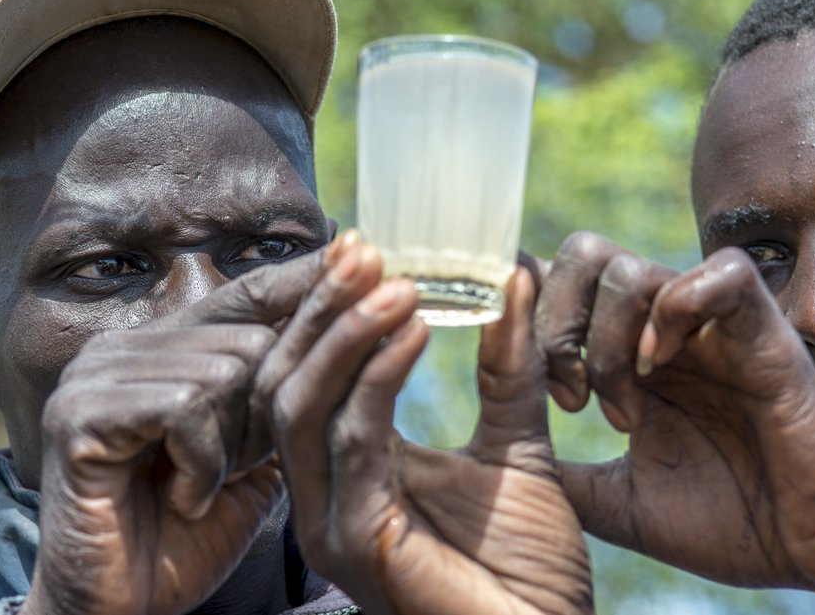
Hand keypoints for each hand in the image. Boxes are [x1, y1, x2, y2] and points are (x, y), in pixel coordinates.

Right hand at [21, 251, 324, 614]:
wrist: (119, 611)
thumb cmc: (182, 536)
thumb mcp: (248, 457)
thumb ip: (277, 400)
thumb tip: (340, 332)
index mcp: (163, 348)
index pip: (248, 294)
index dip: (305, 281)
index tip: (362, 252)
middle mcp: (125, 345)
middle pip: (248, 339)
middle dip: (265, 416)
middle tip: (233, 470)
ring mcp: (96, 374)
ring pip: (223, 371)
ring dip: (231, 448)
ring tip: (199, 488)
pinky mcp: (79, 413)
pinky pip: (184, 407)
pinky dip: (200, 464)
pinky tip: (180, 497)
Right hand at [262, 238, 592, 614]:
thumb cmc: (529, 568)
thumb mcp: (516, 448)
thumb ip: (508, 368)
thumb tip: (514, 277)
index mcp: (347, 470)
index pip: (308, 374)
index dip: (327, 308)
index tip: (364, 246)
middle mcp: (321, 494)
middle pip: (285, 380)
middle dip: (322, 310)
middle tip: (366, 250)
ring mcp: (329, 521)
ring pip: (299, 406)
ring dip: (343, 335)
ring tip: (395, 284)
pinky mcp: (356, 542)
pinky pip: (352, 442)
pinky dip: (377, 379)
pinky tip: (414, 332)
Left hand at [538, 236, 814, 611]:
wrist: (814, 552)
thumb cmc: (730, 523)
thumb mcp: (618, 501)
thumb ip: (561, 471)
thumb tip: (496, 459)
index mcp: (625, 355)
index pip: (556, 280)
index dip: (521, 301)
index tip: (512, 365)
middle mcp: (661, 330)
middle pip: (581, 254)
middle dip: (553, 322)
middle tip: (567, 396)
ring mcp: (710, 327)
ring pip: (628, 267)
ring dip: (606, 341)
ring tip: (621, 412)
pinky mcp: (764, 333)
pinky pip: (720, 273)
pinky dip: (678, 309)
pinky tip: (663, 368)